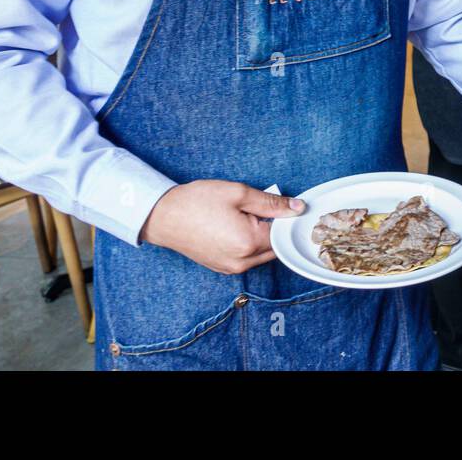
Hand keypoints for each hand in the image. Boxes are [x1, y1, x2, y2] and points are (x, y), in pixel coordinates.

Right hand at [139, 180, 303, 274]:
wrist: (163, 216)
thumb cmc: (197, 201)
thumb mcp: (239, 193)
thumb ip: (272, 202)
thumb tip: (297, 208)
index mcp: (249, 243)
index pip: (283, 234)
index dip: (285, 217)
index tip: (279, 204)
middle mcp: (242, 262)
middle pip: (274, 247)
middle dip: (273, 228)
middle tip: (258, 208)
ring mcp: (231, 268)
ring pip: (261, 254)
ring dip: (260, 237)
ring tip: (243, 216)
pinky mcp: (222, 268)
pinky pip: (246, 258)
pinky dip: (248, 244)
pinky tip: (235, 227)